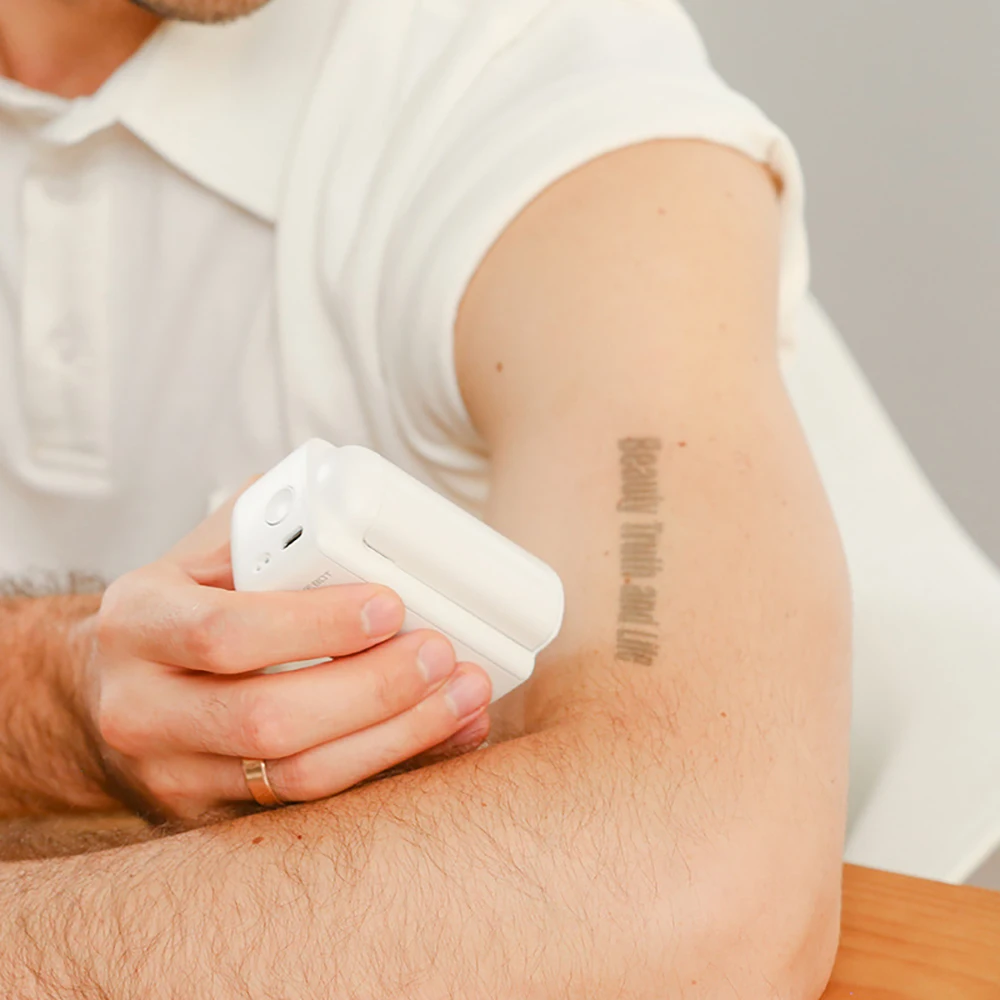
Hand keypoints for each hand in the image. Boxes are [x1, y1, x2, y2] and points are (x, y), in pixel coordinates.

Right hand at [87, 500, 492, 822]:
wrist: (120, 683)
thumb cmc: (186, 602)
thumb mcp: (207, 549)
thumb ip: (276, 528)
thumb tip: (377, 519)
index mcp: (140, 621)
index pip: (225, 630)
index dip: (315, 625)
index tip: (390, 606)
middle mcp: (143, 706)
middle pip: (269, 718)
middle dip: (373, 689)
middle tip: (441, 655)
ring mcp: (173, 770)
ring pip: (299, 775)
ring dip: (397, 737)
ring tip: (463, 696)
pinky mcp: (210, 812)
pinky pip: (313, 803)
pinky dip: (390, 766)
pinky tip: (443, 734)